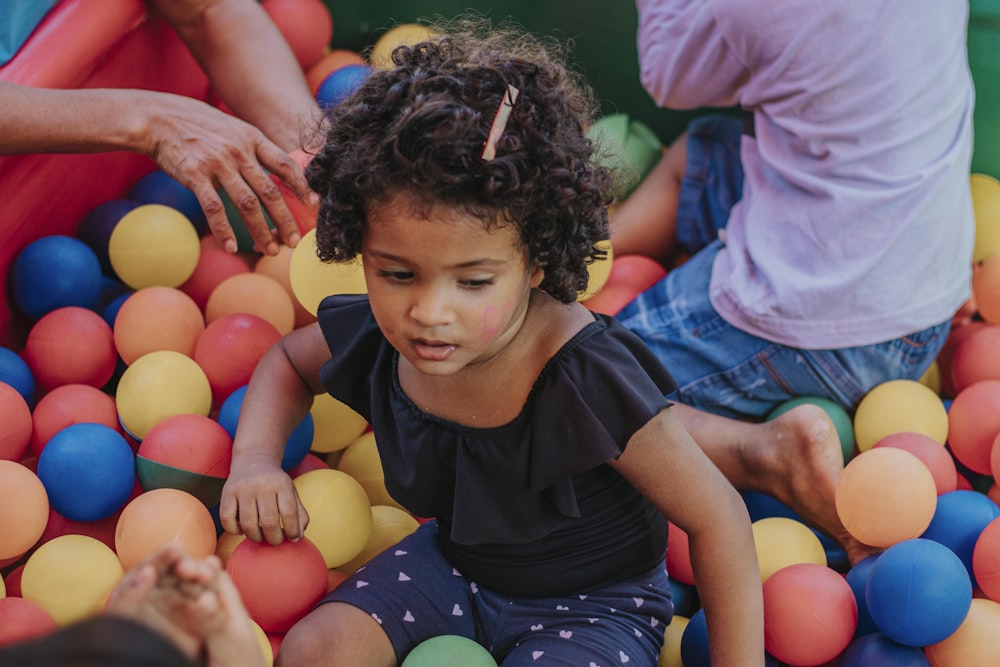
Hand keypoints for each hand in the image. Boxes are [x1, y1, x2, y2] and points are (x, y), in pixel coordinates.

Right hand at [140, 93, 316, 255]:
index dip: (303, 187)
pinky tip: (231, 247)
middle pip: (270, 192)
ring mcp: (218, 163)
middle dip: (285, 220)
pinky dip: (224, 230)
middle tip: (293, 242)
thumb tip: (277, 176)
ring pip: (247, 204)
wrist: (158, 117)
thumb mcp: (234, 130)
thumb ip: (255, 150)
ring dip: (261, 231)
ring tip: (270, 250)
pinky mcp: (195, 175)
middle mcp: (239, 151)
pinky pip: (214, 208)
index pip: (286, 165)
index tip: (314, 206)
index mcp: (253, 139)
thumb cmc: (199, 126)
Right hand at [219, 452, 309, 544]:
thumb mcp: (291, 492)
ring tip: (260, 536)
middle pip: (269, 522)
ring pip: (248, 524)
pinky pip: (227, 520)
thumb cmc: (275, 483)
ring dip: (255, 537)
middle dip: (274, 539)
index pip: (289, 513)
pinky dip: (234, 531)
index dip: (292, 531)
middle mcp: (262, 485)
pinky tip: (242, 529)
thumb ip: (299, 513)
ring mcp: (243, 489)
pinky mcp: (227, 492)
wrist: (253, 461)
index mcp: (282, 484)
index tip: (292, 538)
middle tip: (275, 541)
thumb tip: (298, 537)